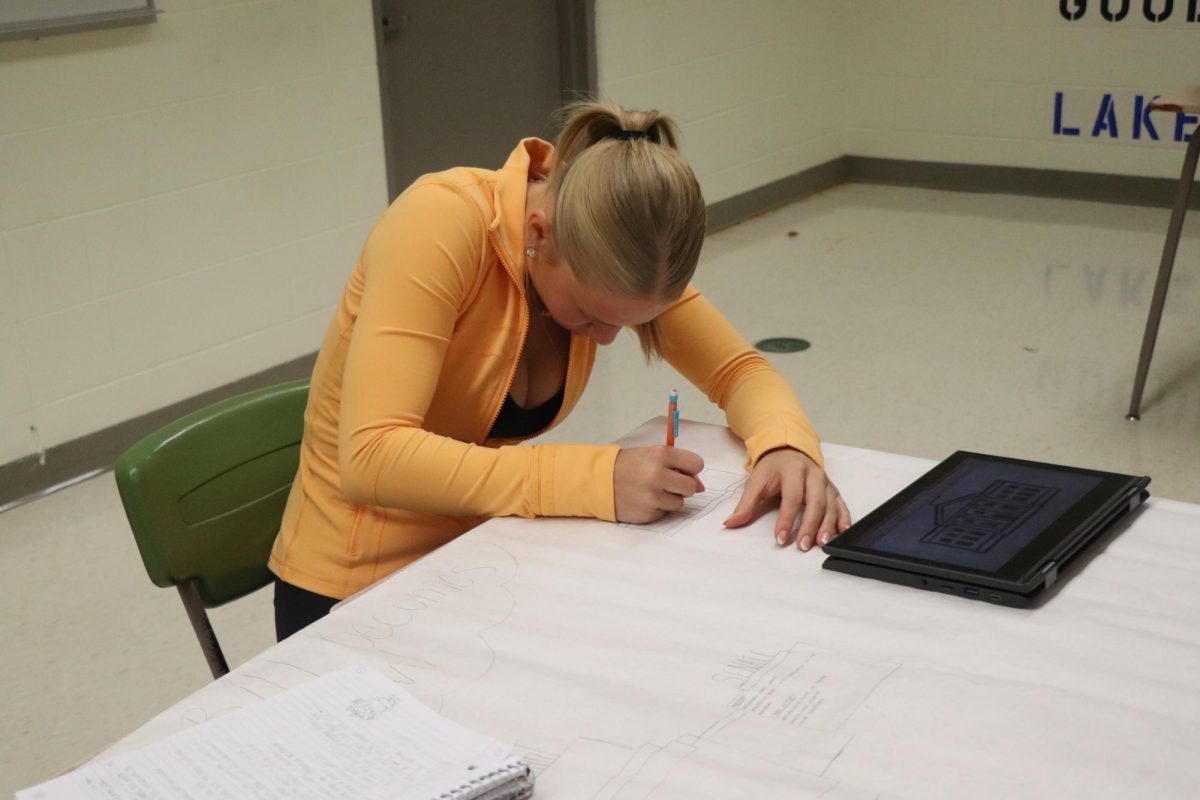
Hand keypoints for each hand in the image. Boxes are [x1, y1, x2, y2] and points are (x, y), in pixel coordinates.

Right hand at [614, 446, 704, 523]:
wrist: (600, 481)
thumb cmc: (629, 466)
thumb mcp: (652, 455)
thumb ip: (678, 466)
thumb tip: (701, 487)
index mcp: (661, 455)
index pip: (697, 464)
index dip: (691, 469)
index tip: (681, 471)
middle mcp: (658, 475)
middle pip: (691, 487)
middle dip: (682, 486)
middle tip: (667, 483)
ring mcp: (652, 496)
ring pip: (679, 503)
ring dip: (669, 499)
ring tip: (651, 491)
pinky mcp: (648, 514)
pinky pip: (665, 513)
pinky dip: (657, 508)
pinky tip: (643, 500)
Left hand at [723, 447, 850, 550]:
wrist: (788, 449)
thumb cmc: (773, 468)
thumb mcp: (756, 481)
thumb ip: (745, 504)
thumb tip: (730, 523)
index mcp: (793, 470)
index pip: (791, 497)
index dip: (786, 519)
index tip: (780, 538)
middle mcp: (813, 475)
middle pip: (815, 502)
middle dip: (810, 525)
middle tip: (803, 545)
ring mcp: (825, 482)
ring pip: (830, 505)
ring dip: (828, 526)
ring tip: (822, 544)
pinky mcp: (832, 490)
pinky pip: (841, 505)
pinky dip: (844, 518)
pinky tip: (843, 532)